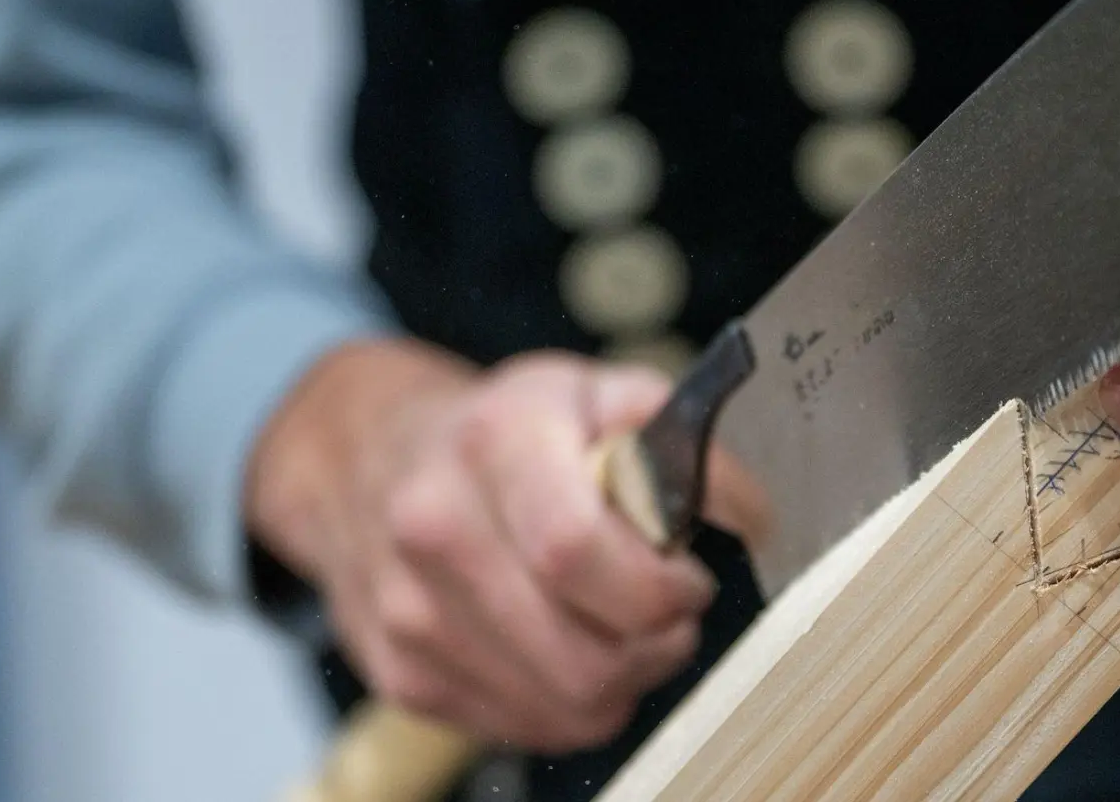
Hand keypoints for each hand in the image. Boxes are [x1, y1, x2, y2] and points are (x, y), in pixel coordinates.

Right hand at [245, 342, 716, 751]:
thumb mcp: (595, 392)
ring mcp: (409, 611)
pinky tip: (573, 647)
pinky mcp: (401, 674)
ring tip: (628, 628)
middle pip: (580, 654)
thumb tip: (751, 513)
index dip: (656, 585)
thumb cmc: (505, 429)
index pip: (575, 549)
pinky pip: (525, 728)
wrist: (368, 455)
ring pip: (563, 706)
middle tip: (672, 610)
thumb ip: (683, 438)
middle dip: (657, 644)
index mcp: (495, 441)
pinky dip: (572, 704)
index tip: (688, 577)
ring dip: (625, 680)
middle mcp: (435, 527)